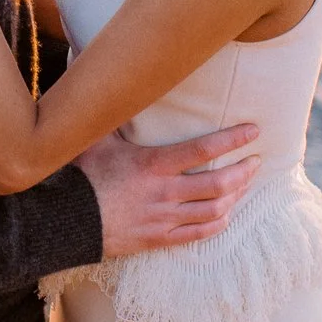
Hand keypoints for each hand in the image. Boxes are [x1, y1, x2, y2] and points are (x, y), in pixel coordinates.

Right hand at [77, 126, 261, 258]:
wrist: (66, 221)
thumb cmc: (81, 176)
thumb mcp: (96, 140)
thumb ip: (113, 115)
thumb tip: (114, 83)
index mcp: (152, 164)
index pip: (203, 149)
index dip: (232, 138)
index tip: (253, 130)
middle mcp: (163, 192)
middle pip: (218, 184)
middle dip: (243, 171)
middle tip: (256, 161)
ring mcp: (163, 218)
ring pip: (214, 210)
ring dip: (236, 196)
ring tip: (245, 184)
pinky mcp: (159, 238)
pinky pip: (198, 234)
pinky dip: (218, 224)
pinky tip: (227, 214)